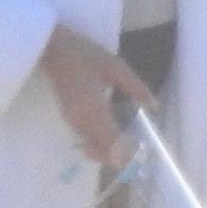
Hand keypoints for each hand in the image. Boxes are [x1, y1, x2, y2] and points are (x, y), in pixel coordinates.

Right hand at [40, 24, 155, 167]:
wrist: (52, 50)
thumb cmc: (84, 55)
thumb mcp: (116, 67)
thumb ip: (136, 88)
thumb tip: (154, 107)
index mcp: (94, 111)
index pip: (113, 144)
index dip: (128, 155)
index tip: (144, 155)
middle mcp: (82, 123)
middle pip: (102, 153)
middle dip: (121, 157)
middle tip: (140, 152)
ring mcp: (73, 123)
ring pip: (94, 149)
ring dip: (111, 151)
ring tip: (131, 143)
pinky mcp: (70, 120)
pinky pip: (88, 140)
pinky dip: (102, 143)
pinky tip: (117, 132)